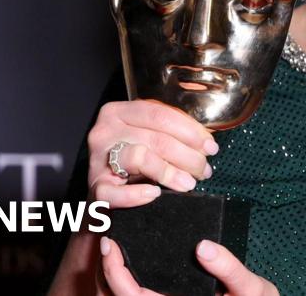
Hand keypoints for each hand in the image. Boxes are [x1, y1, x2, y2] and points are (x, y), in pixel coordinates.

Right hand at [87, 99, 217, 208]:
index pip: (159, 114)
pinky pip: (114, 192)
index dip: (190, 131)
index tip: (210, 146)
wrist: (105, 194)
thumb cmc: (133, 162)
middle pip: (156, 138)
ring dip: (170, 172)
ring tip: (189, 182)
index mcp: (119, 112)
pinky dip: (136, 194)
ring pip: (140, 157)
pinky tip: (154, 194)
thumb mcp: (149, 137)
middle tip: (204, 169)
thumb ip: (171, 132)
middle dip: (187, 155)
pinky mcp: (95, 188)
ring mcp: (98, 160)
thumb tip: (206, 140)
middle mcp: (105, 131)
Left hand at [100, 236, 278, 295]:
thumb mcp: (251, 290)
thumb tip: (203, 247)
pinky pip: (148, 289)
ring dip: (118, 274)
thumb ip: (229, 269)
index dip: (115, 274)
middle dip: (107, 271)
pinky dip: (135, 275)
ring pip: (133, 294)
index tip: (110, 246)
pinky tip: (140, 253)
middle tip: (107, 239)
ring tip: (118, 244)